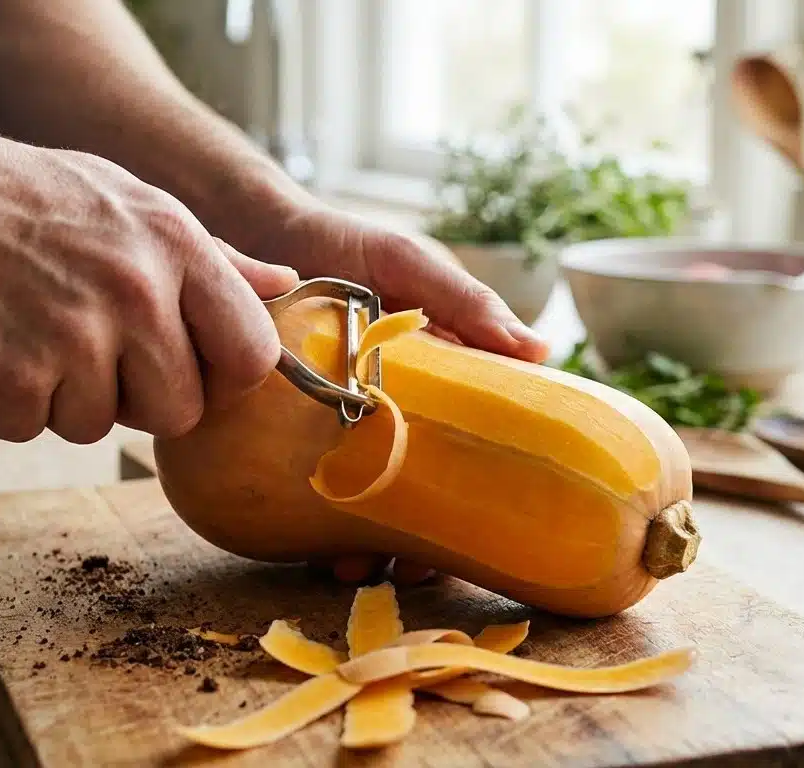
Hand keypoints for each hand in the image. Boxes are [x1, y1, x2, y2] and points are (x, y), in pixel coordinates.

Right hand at [0, 126, 298, 443]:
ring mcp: (75, 338)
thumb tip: (283, 287)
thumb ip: (211, 256)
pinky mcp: (12, 381)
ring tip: (27, 328)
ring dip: (64, 398)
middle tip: (88, 348)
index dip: (222, 376)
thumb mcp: (126, 199)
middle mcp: (137, 292)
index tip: (188, 366)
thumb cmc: (14, 198)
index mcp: (176, 244)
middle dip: (139, 397)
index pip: (252, 355)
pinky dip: (8, 403)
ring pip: (103, 427)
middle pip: (182, 411)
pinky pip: (34, 429)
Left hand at [244, 202, 552, 586]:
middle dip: (422, 544)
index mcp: (436, 391)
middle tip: (416, 568)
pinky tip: (310, 544)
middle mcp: (391, 421)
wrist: (264, 235)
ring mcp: (337, 433)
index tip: (481, 538)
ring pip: (364, 509)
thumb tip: (539, 351)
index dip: (480, 503)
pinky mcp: (285, 438)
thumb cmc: (347, 247)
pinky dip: (309, 523)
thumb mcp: (410, 266)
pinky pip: (302, 492)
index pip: (470, 456)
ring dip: (367, 546)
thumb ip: (468, 303)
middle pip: (420, 498)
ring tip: (355, 564)